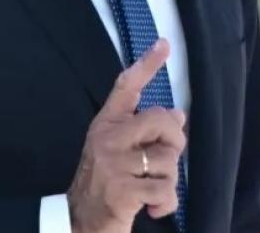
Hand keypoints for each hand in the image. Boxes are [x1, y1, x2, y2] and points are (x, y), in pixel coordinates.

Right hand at [68, 39, 186, 232]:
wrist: (81, 222)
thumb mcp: (119, 153)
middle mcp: (107, 139)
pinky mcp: (122, 190)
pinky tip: (152, 208)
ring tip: (152, 189)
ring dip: (169, 181)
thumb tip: (178, 114)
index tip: (163, 44)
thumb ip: (146, 133)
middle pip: (160, 120)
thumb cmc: (106, 185)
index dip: (146, 65)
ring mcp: (113, 164)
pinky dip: (166, 203)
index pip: (126, 87)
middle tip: (167, 160)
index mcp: (106, 125)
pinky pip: (165, 189)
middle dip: (175, 141)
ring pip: (168, 159)